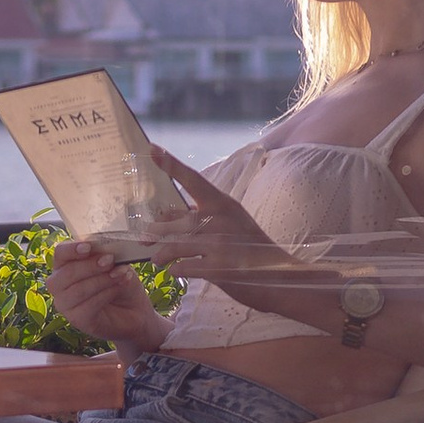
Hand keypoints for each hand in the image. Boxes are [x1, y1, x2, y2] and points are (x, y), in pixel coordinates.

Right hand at [46, 238, 164, 349]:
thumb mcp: (116, 263)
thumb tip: (103, 249)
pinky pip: (87, 306)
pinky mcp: (77, 320)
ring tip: (121, 274)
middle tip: (110, 261)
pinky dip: (106, 294)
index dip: (72, 250)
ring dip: (101, 280)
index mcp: (65, 265)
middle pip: (65, 273)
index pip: (60, 254)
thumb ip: (105, 254)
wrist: (135, 310)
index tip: (88, 247)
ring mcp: (66, 305)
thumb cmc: (121, 282)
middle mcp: (60, 285)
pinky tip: (119, 287)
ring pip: (77, 290)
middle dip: (89, 266)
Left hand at [144, 146, 292, 290]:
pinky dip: (176, 269)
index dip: (171, 164)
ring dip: (161, 254)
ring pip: (175, 246)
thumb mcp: (229, 223)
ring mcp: (220, 244)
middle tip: (144, 237)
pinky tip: (176, 270)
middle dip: (156, 231)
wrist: (279, 274)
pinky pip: (184, 267)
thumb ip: (197, 217)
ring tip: (157, 259)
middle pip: (176, 221)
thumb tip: (162, 217)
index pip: (193, 179)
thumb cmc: (249, 247)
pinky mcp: (219, 269)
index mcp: (223, 203)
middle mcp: (221, 219)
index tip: (152, 148)